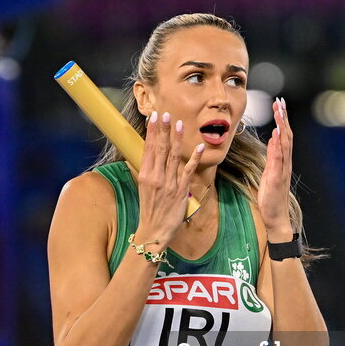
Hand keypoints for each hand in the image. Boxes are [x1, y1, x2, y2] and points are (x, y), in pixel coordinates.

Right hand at [136, 111, 205, 248]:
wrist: (154, 231)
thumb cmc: (149, 209)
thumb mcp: (144, 187)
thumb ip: (150, 171)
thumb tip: (152, 155)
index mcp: (145, 175)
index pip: (148, 148)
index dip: (152, 132)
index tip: (154, 118)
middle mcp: (156, 177)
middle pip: (160, 149)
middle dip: (164, 130)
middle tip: (166, 114)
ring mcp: (169, 184)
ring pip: (174, 156)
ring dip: (178, 139)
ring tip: (180, 124)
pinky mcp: (181, 191)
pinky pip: (189, 171)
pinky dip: (195, 158)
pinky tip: (200, 147)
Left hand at [257, 97, 293, 240]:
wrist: (276, 218)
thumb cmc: (271, 197)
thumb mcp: (269, 172)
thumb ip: (273, 155)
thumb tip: (273, 138)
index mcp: (283, 162)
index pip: (284, 137)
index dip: (282, 120)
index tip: (279, 105)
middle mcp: (285, 164)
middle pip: (286, 137)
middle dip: (283, 118)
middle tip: (280, 103)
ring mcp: (282, 171)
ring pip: (284, 145)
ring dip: (282, 128)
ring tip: (279, 113)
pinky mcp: (276, 179)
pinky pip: (278, 160)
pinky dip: (278, 147)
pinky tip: (276, 136)